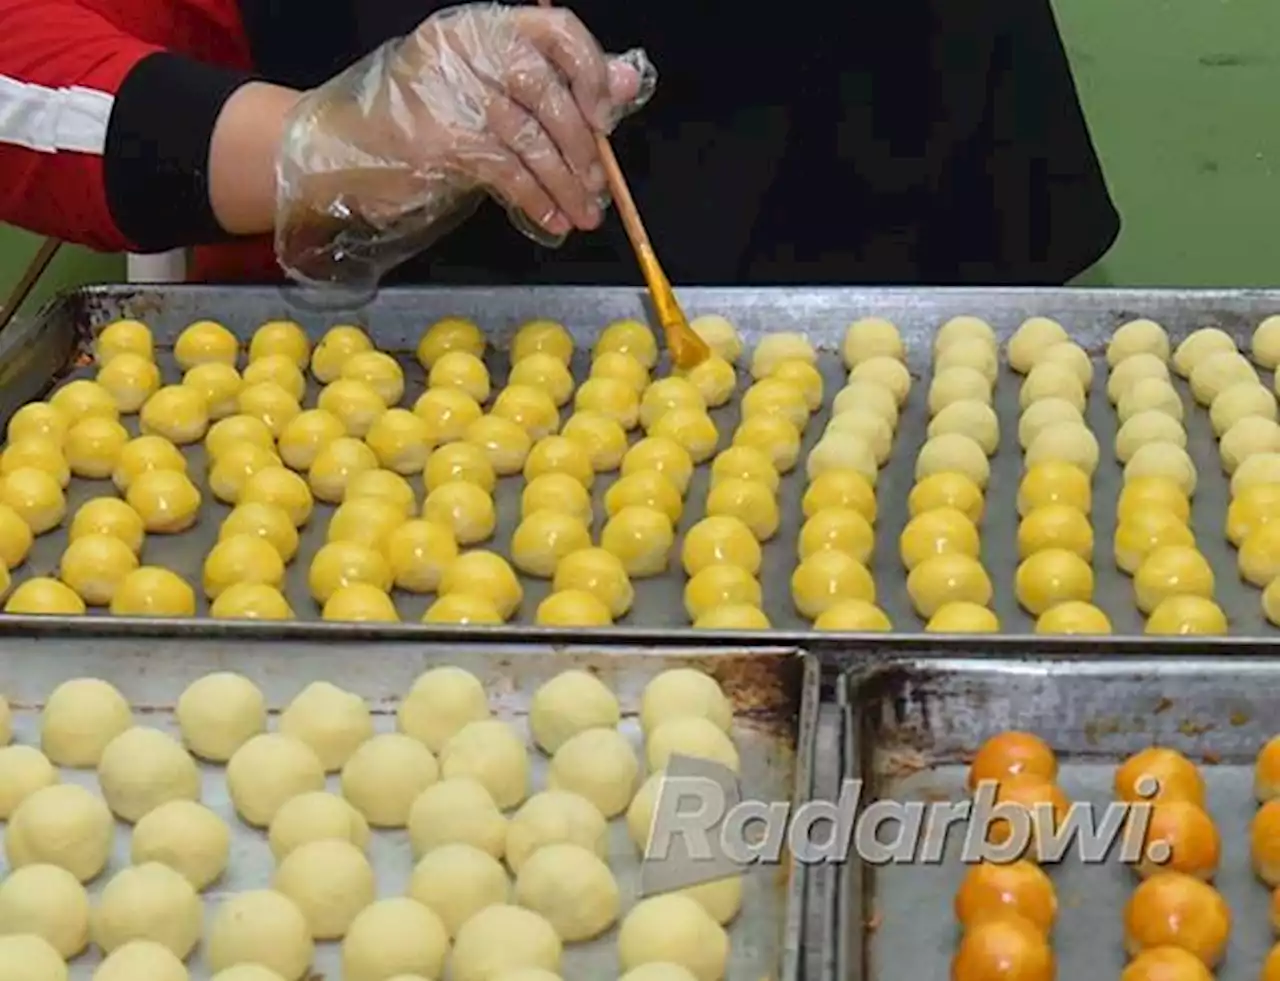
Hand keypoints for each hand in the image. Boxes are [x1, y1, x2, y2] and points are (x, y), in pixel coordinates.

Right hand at [403, 5, 647, 235]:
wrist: (346, 147)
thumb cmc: (424, 116)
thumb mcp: (491, 89)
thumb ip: (558, 83)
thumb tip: (626, 82)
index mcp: (486, 26)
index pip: (558, 30)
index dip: (593, 73)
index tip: (606, 116)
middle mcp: (470, 50)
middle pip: (548, 92)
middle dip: (582, 147)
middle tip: (597, 183)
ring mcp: (454, 93)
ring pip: (532, 140)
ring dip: (565, 184)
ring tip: (582, 212)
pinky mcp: (445, 140)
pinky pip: (508, 172)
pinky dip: (537, 200)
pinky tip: (551, 218)